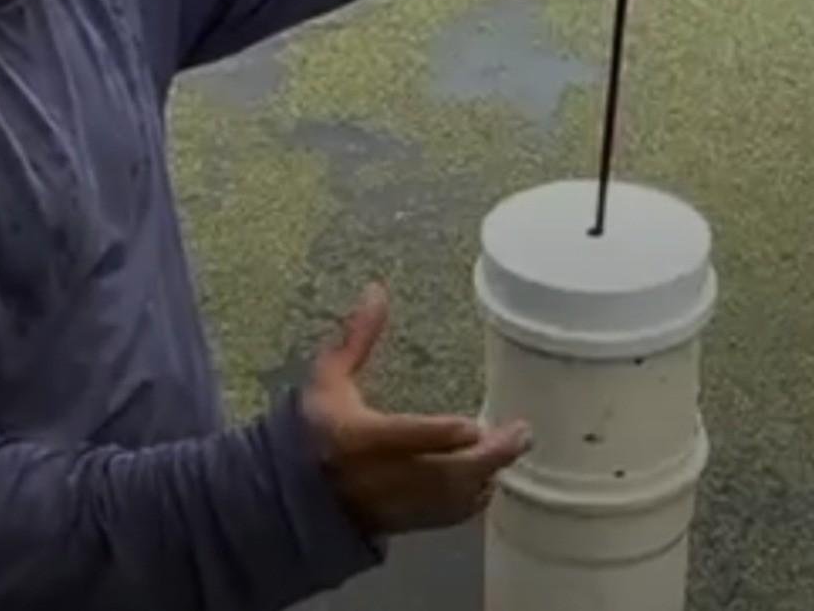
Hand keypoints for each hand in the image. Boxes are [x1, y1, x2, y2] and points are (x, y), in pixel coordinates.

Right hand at [301, 283, 531, 535]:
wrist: (295, 492)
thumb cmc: (314, 426)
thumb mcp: (329, 378)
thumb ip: (357, 338)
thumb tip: (376, 291)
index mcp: (354, 438)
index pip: (402, 437)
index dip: (438, 435)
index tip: (472, 426)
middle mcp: (376, 476)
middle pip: (439, 472)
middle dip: (484, 457)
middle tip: (519, 434)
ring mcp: (392, 504)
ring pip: (448, 498)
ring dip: (484, 476)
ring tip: (510, 448)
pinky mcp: (403, 522)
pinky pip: (446, 516)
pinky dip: (472, 498)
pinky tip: (487, 478)